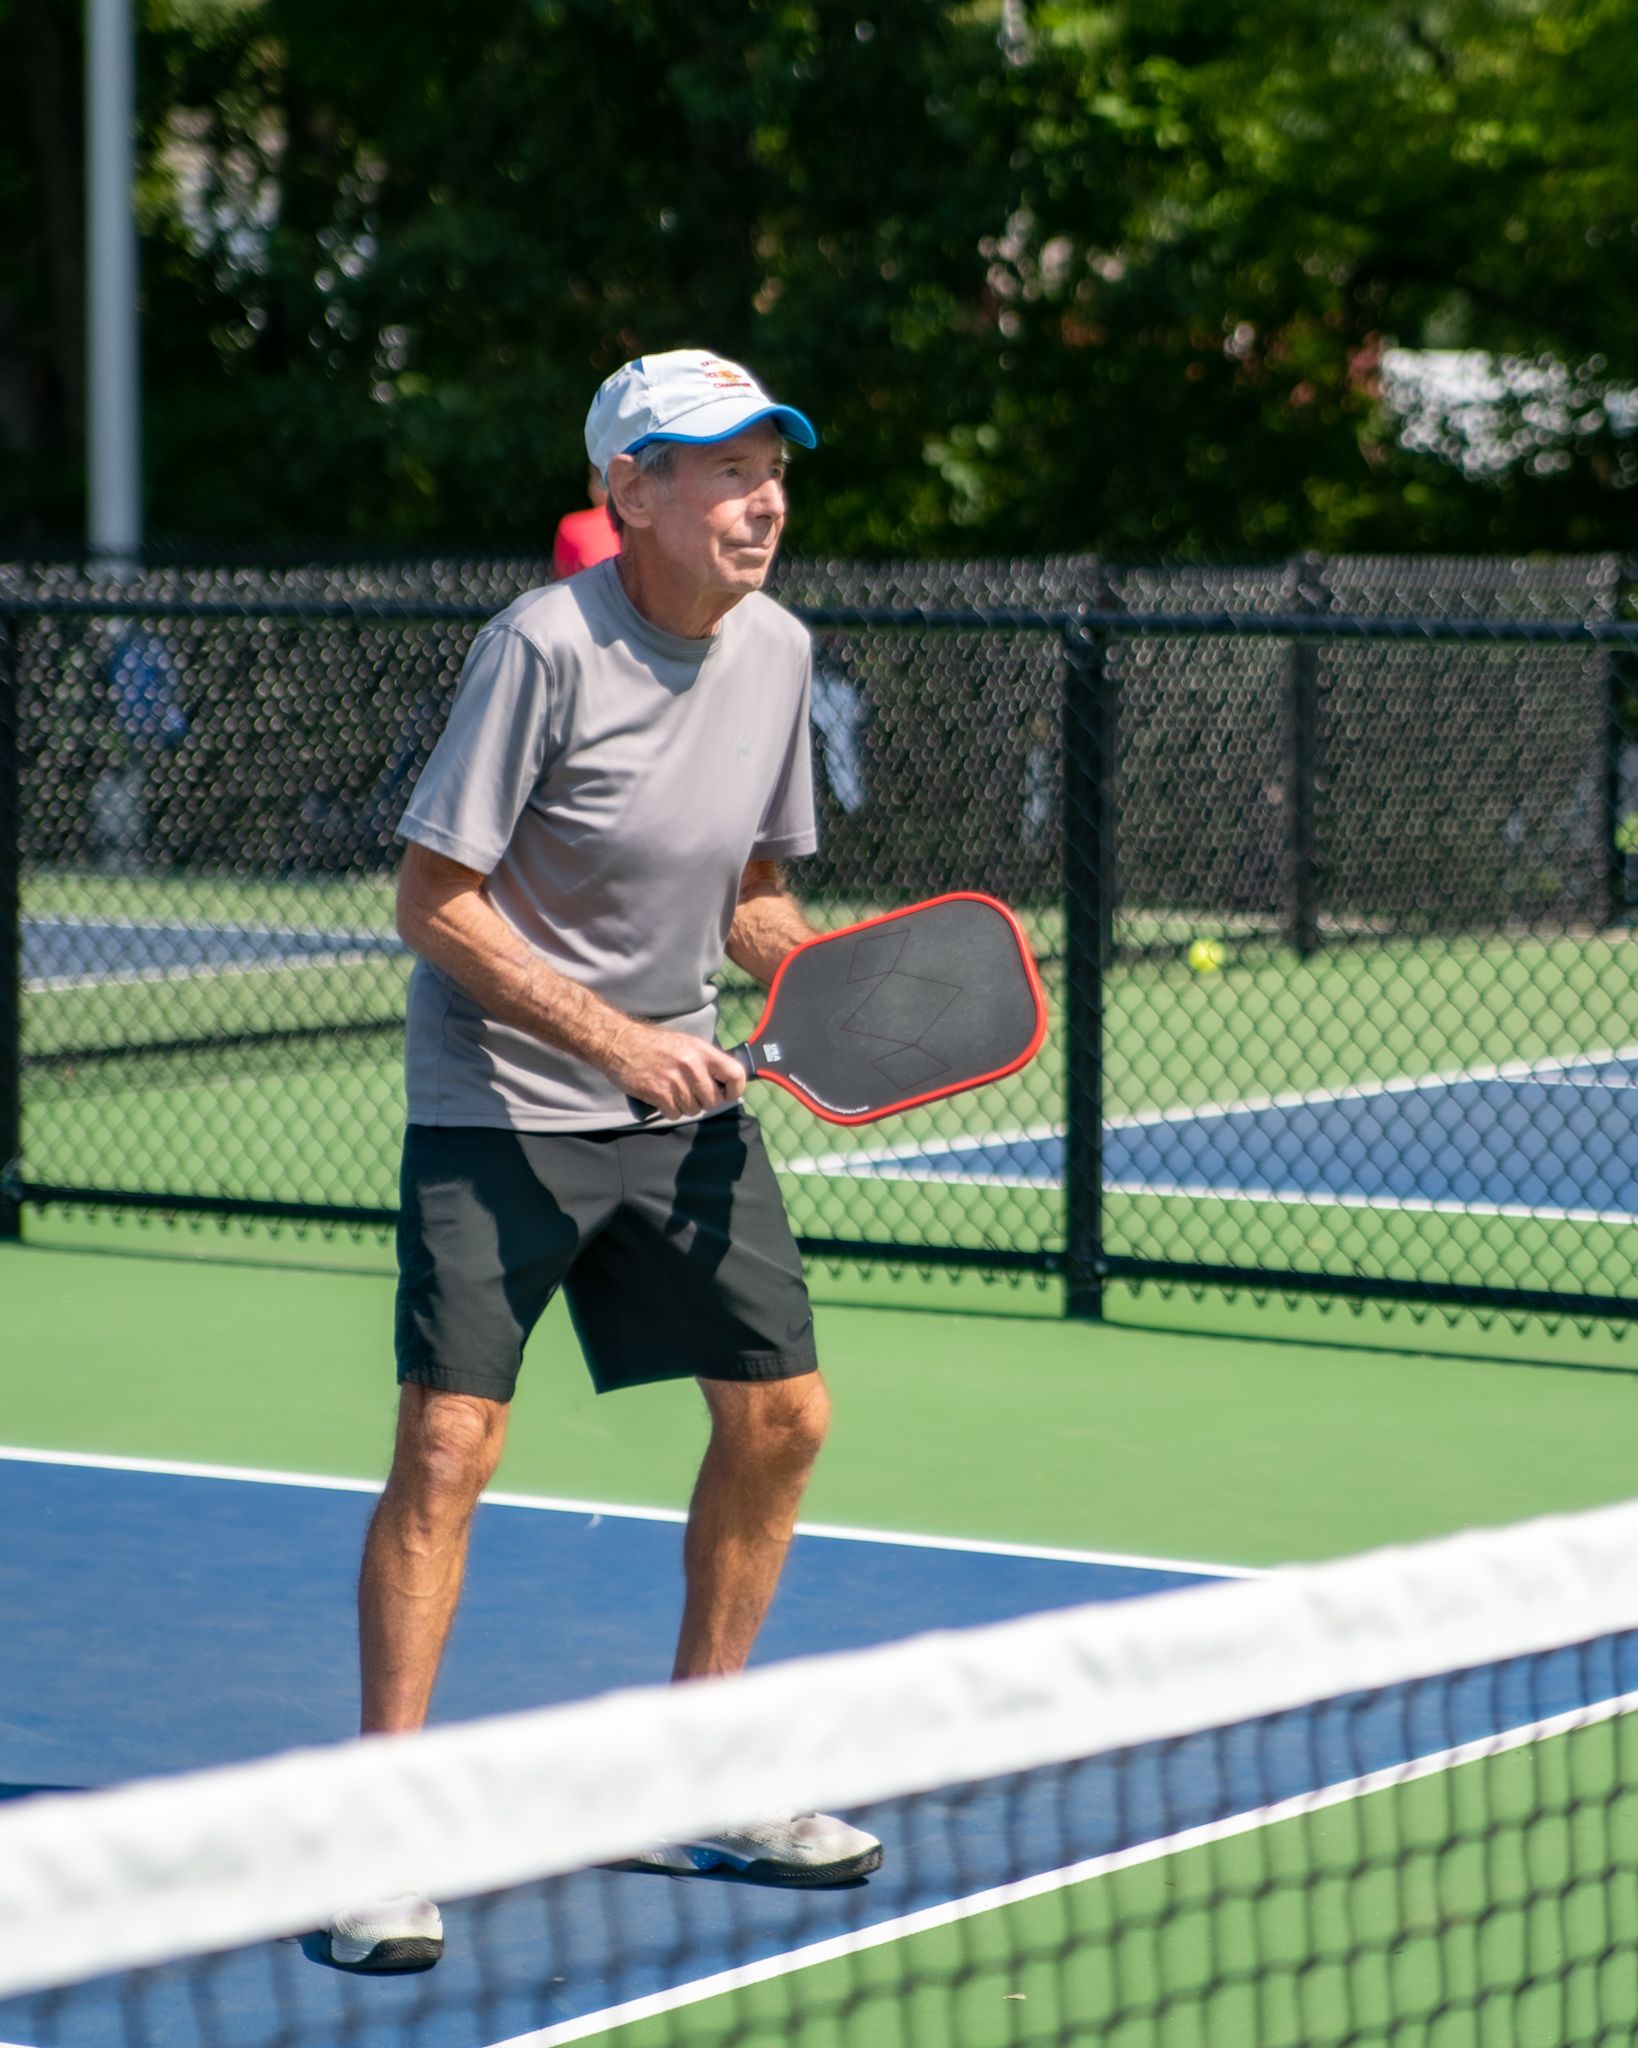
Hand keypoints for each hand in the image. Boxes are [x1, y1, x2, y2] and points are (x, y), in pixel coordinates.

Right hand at [605, 1021, 747, 1119]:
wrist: (618, 1042)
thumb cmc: (653, 1044)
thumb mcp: (685, 1044)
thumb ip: (705, 1061)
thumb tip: (725, 1081)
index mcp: (702, 1051)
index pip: (735, 1074)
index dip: (735, 1090)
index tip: (726, 1094)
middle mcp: (691, 1065)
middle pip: (713, 1100)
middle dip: (704, 1102)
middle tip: (691, 1093)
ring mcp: (674, 1080)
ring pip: (693, 1109)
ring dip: (684, 1106)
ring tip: (672, 1091)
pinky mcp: (657, 1093)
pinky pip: (674, 1114)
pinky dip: (669, 1110)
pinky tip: (661, 1098)